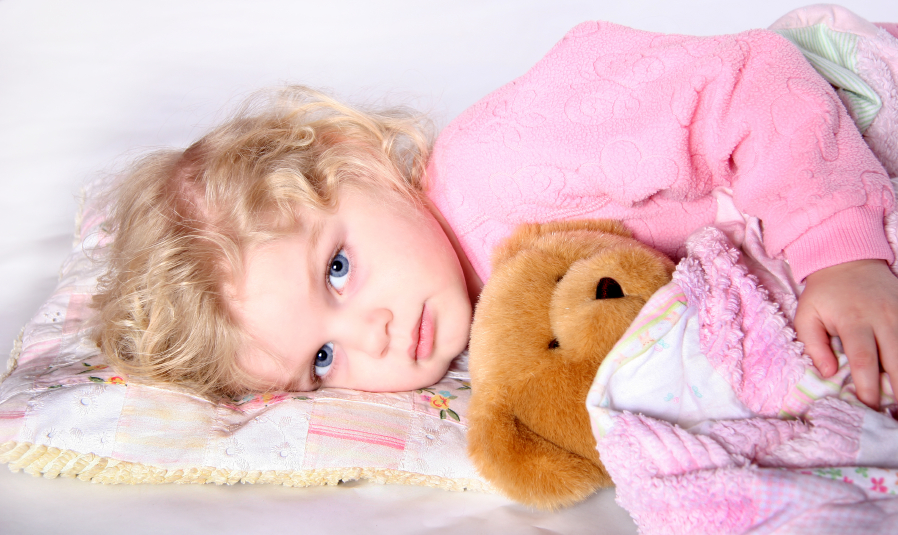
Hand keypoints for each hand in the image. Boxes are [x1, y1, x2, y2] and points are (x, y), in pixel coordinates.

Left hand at [794, 259, 897, 409]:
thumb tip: (828, 373)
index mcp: (853, 321)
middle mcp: (882, 319)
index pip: (864, 360)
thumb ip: (814, 345)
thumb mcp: (806, 315)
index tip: (868, 407)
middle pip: (897, 360)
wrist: (848, 258)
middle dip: (897, 389)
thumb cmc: (824, 294)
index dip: (868, 387)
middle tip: (893, 412)